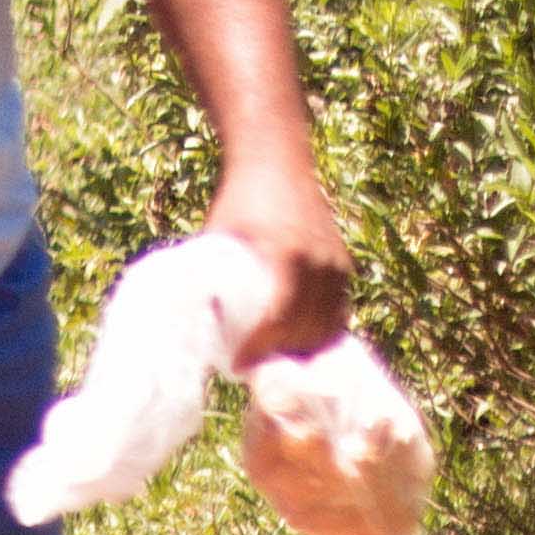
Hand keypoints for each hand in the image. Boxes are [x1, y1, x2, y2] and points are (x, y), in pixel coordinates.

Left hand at [206, 150, 352, 363]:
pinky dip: (321, 332)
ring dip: (304, 349)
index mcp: (286, 257)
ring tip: (275, 363)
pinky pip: (339, 310)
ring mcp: (336, 265)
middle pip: (307, 331)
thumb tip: (191, 317)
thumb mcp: (217, 236)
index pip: (277, 320)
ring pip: (328, 325)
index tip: (237, 367)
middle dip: (281, 356)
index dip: (258, 349)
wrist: (277, 162)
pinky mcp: (343, 265)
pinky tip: (300, 345)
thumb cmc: (238, 200)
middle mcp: (319, 264)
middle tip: (253, 372)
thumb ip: (210, 275)